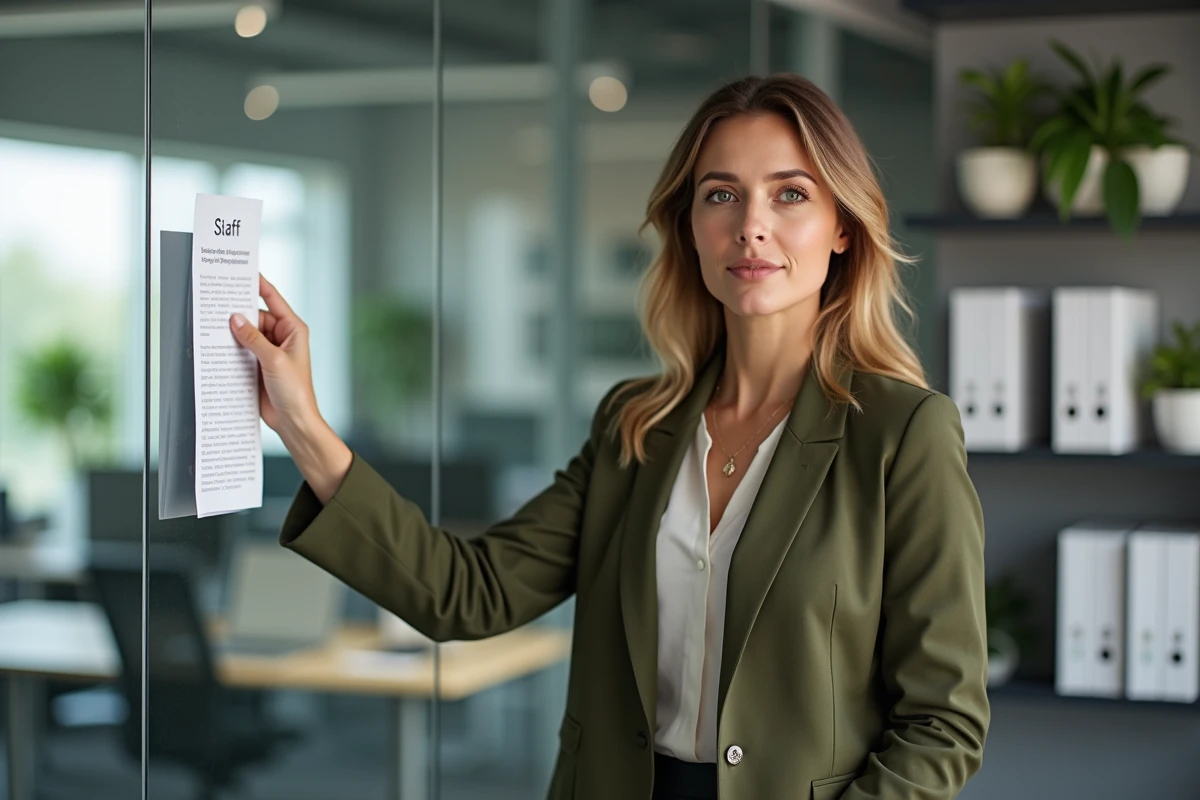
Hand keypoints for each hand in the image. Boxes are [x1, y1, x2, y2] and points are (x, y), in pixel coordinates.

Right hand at [229, 275, 318, 435]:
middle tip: (216, 303)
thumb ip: (253, 338)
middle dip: (237, 313)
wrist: (293, 421)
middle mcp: (281, 337)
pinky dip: (230, 349)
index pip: (273, 299)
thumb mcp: (274, 360)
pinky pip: (241, 351)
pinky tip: (216, 347)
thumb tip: (235, 319)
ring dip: (231, 333)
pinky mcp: (257, 365)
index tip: (243, 271)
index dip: (258, 285)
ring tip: (211, 324)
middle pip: (254, 316)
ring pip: (245, 334)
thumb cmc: (295, 391)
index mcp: (293, 329)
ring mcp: (268, 351)